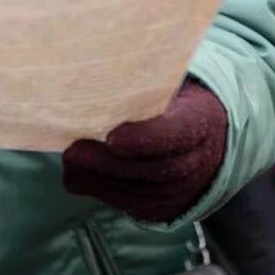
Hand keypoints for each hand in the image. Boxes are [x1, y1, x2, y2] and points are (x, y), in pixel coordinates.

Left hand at [61, 79, 226, 222]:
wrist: (204, 135)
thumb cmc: (172, 99)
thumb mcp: (167, 82)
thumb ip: (140, 82)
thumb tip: (96, 68)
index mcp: (201, 118)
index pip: (178, 132)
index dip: (145, 139)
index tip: (112, 138)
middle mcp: (199, 159)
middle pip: (155, 169)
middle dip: (109, 163)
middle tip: (73, 153)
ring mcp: (186, 188)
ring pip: (142, 192)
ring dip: (101, 180)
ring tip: (70, 164)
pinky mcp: (167, 207)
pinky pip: (135, 205)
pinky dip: (104, 192)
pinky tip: (80, 177)